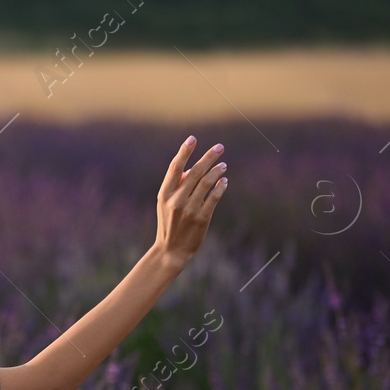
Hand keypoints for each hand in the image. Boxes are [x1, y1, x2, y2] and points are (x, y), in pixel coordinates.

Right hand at [154, 136, 226, 268]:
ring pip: (206, 183)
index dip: (184, 152)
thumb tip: (194, 168)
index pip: (175, 168)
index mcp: (164, 194)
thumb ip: (177, 186)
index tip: (193, 138)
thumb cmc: (169, 224)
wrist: (171, 251)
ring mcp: (189, 209)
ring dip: (216, 171)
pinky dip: (220, 187)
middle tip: (220, 148)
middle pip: (195, 172)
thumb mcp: (166, 205)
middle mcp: (176, 200)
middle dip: (208, 157)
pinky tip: (224, 180)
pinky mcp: (201, 218)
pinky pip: (214, 197)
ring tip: (224, 165)